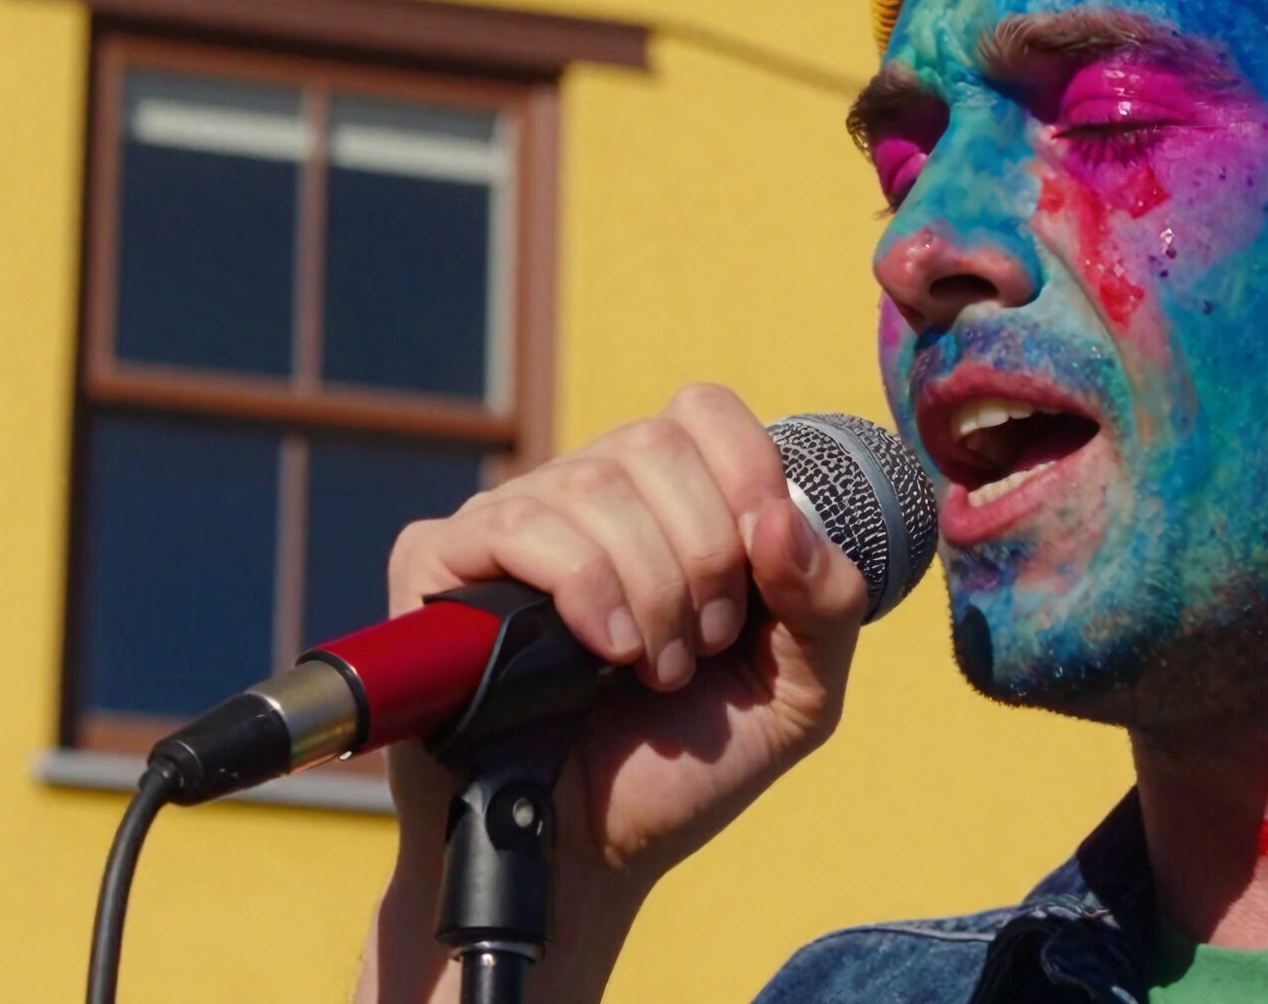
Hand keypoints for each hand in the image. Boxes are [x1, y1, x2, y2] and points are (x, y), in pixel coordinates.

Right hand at [356, 384, 873, 1003]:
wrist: (594, 856)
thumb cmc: (688, 764)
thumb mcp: (800, 689)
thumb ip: (827, 599)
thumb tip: (781, 516)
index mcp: (668, 501)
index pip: (703, 411)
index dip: (746, 469)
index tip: (764, 562)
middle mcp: (583, 495)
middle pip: (653, 446)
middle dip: (702, 556)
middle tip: (703, 648)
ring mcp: (508, 523)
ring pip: (590, 488)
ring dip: (648, 591)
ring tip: (652, 670)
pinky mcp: (440, 562)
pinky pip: (513, 525)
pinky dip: (580, 587)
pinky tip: (599, 652)